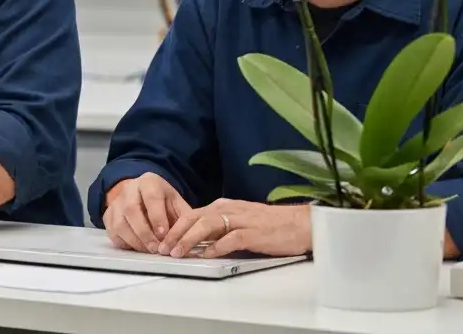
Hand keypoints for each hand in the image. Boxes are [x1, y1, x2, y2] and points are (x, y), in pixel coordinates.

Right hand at [102, 173, 191, 252]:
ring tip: (148, 250)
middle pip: (131, 209)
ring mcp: (116, 202)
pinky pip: (112, 231)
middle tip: (156, 248)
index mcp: (149, 182)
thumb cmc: (164, 203)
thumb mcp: (177, 204)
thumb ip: (183, 219)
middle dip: (144, 232)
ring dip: (134, 240)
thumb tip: (185, 238)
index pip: (151, 197)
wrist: (144, 197)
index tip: (164, 234)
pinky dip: (124, 242)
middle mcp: (129, 189)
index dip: (157, 217)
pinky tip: (137, 247)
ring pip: (119, 222)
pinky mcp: (108, 215)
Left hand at [160, 199, 310, 258]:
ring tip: (177, 252)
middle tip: (162, 248)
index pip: (191, 214)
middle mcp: (229, 210)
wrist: (301, 223)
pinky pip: (230, 238)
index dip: (174, 227)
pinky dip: (216, 246)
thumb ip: (219, 228)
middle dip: (175, 233)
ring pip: (207, 225)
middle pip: (194, 218)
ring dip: (189, 239)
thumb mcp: (239, 221)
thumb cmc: (271, 225)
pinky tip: (206, 255)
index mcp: (224, 206)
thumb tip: (197, 241)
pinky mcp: (253, 233)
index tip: (162, 241)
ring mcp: (241, 220)